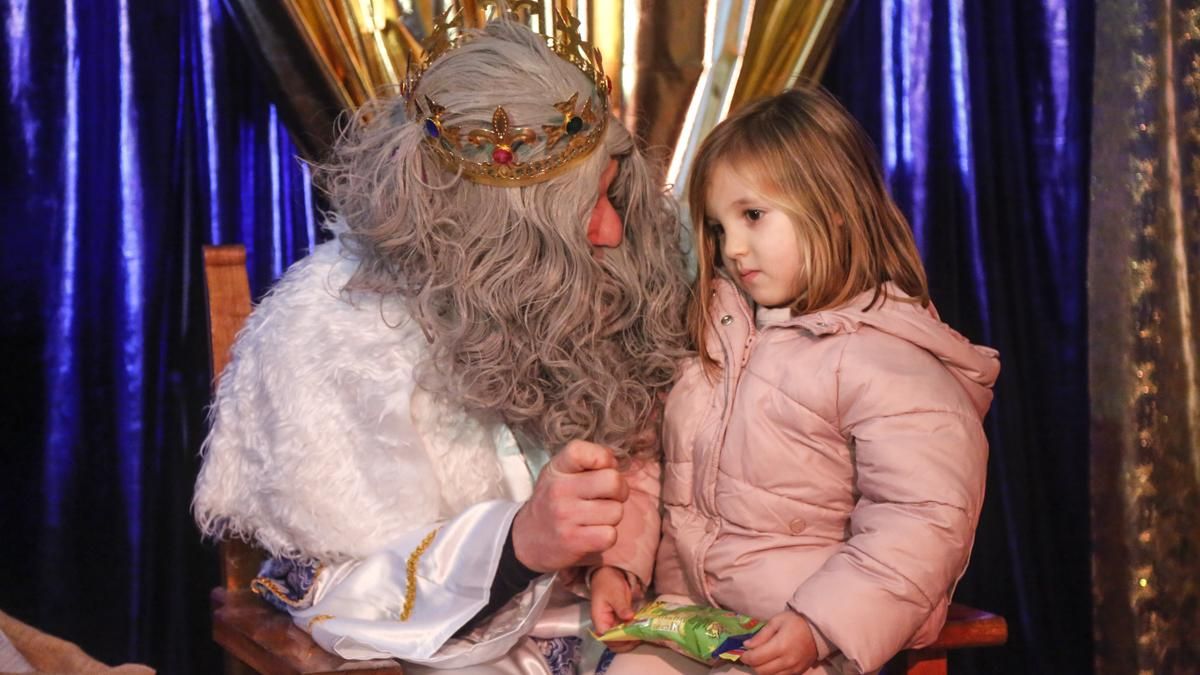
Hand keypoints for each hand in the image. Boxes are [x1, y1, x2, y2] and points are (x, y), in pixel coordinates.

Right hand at [512, 440, 629, 572]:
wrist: (527, 538)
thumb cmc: (553, 501)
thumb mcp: (560, 473)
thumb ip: (587, 462)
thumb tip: (615, 462)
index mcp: (557, 469)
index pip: (582, 451)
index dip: (603, 457)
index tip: (602, 469)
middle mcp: (559, 490)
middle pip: (613, 481)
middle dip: (619, 491)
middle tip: (609, 497)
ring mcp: (565, 516)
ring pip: (616, 511)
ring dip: (612, 516)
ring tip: (596, 517)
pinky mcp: (573, 541)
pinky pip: (610, 535)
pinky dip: (607, 536)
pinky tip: (594, 533)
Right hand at [589, 566, 637, 651]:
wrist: (608, 573)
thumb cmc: (609, 582)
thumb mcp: (615, 593)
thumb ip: (621, 606)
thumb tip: (629, 618)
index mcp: (599, 619)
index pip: (606, 637)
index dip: (618, 640)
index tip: (632, 636)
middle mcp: (605, 624)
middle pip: (613, 642)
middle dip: (626, 643)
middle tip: (640, 636)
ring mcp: (612, 624)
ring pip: (620, 640)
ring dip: (631, 640)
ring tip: (643, 634)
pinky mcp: (619, 621)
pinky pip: (625, 632)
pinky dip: (633, 634)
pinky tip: (642, 630)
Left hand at [740, 610, 818, 674]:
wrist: (818, 629)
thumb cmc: (796, 621)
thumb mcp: (776, 621)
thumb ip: (761, 635)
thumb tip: (747, 645)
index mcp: (780, 646)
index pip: (756, 659)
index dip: (745, 657)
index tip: (743, 652)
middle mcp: (787, 661)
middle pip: (761, 671)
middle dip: (752, 664)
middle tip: (752, 655)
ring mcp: (794, 668)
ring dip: (762, 670)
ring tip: (762, 659)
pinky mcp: (798, 672)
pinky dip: (773, 672)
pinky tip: (772, 663)